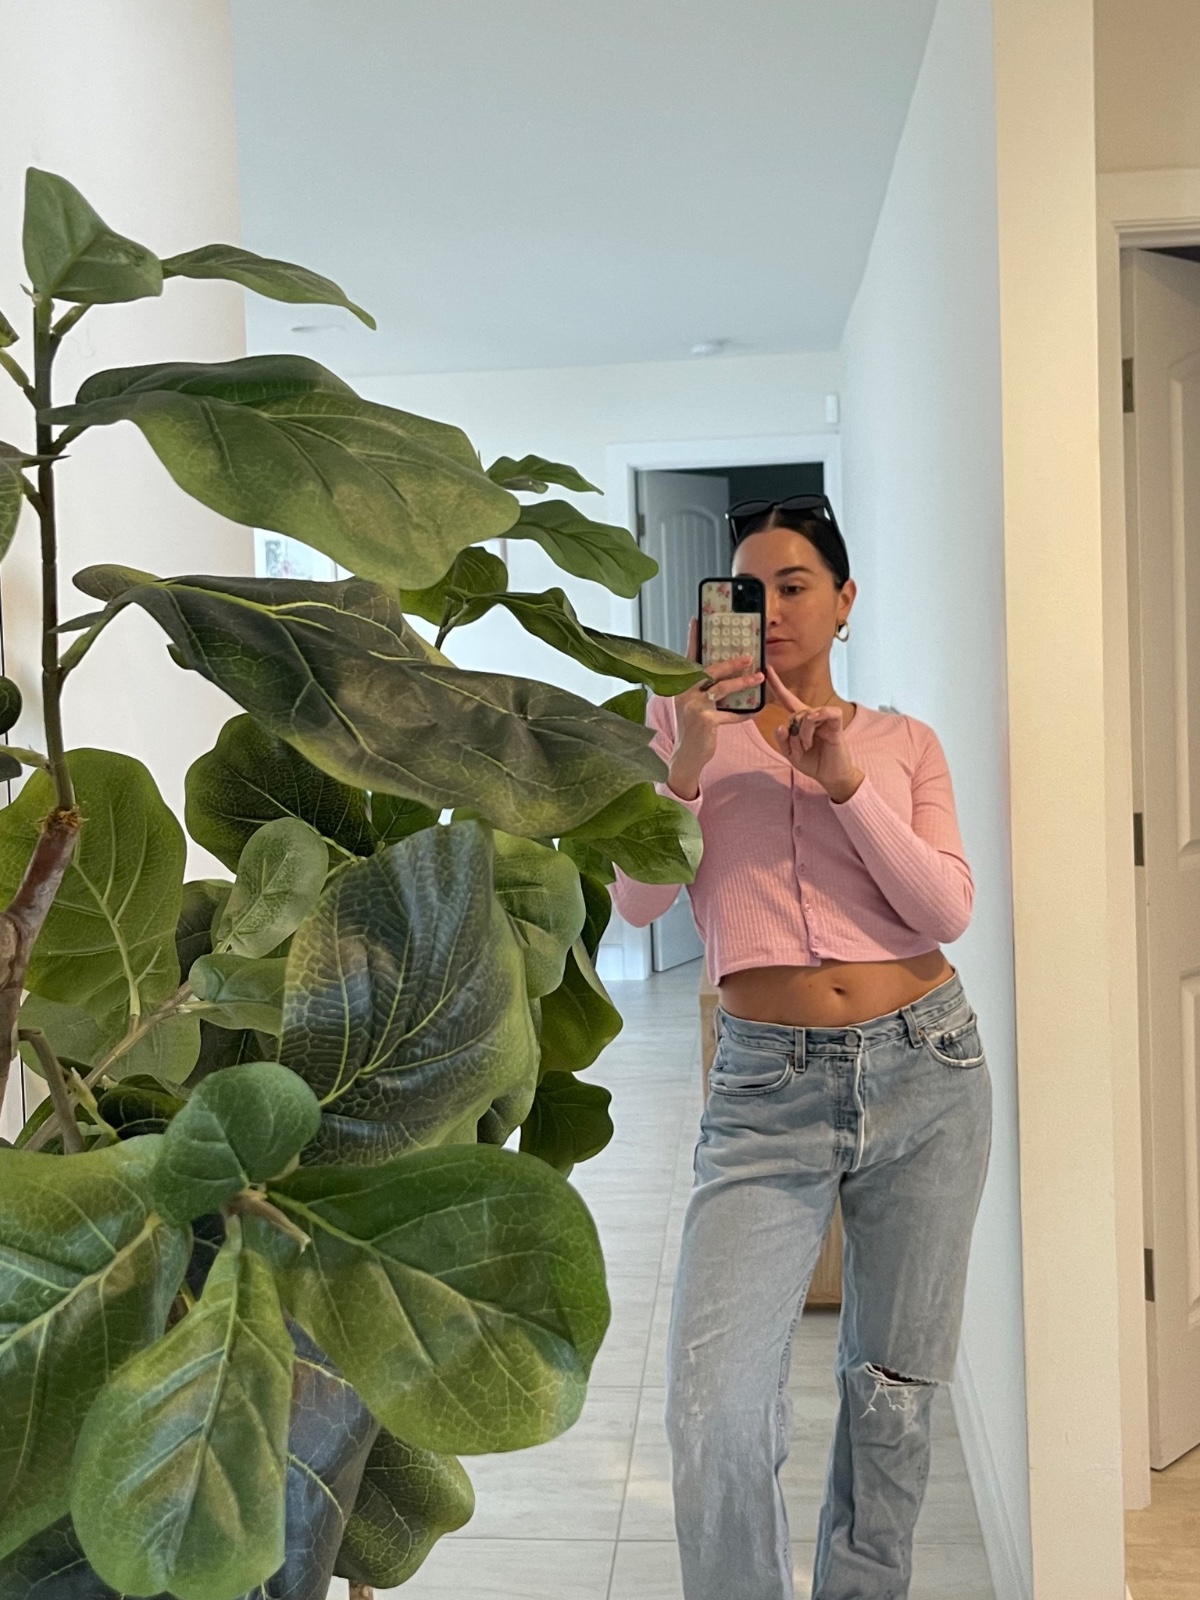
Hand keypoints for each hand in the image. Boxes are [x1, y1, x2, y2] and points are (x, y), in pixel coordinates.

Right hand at [666, 618, 764, 799]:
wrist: (686, 756)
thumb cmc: (693, 729)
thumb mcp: (693, 706)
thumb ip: (704, 690)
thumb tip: (726, 674)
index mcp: (680, 686)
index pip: (688, 659)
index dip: (692, 640)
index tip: (696, 620)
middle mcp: (683, 693)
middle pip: (709, 671)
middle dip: (730, 662)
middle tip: (749, 656)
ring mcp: (693, 707)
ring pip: (722, 689)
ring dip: (743, 682)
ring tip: (760, 678)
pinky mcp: (704, 721)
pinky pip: (730, 714)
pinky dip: (743, 714)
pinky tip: (754, 712)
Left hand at [765, 665, 863, 801]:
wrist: (831, 775)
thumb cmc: (812, 762)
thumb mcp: (791, 753)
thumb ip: (783, 740)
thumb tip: (781, 726)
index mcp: (800, 721)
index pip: (787, 699)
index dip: (777, 685)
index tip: (768, 669)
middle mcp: (812, 716)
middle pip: (794, 713)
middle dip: (792, 734)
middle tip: (800, 749)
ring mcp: (825, 719)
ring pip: (806, 715)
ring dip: (803, 735)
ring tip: (807, 747)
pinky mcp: (836, 725)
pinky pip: (828, 713)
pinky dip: (818, 720)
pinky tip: (815, 729)